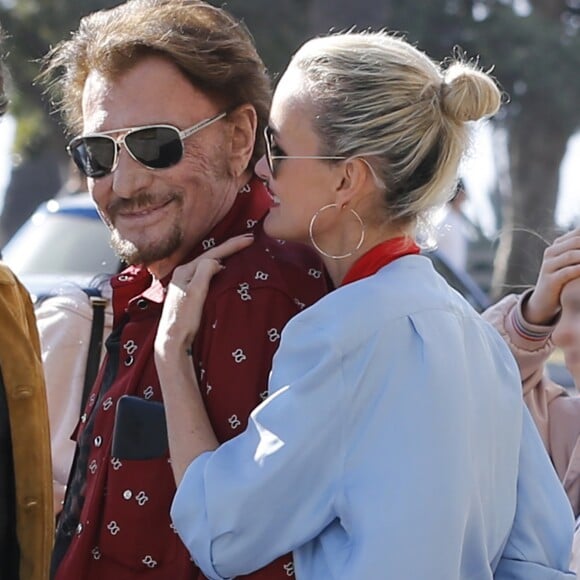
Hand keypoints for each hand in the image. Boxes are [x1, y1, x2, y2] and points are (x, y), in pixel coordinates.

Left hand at [155, 234, 253, 360]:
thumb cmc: (184, 319)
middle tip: (248, 239)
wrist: (172, 340)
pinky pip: (206, 272)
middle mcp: (183, 273)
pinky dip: (218, 266)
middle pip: (210, 255)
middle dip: (229, 246)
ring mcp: (185, 282)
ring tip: (239, 248)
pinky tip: (225, 269)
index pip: (213, 254)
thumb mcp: (196, 293)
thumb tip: (217, 262)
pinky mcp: (189, 292)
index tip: (249, 239)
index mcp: (185, 271)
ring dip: (224, 255)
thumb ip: (205, 272)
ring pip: (208, 262)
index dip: (232, 245)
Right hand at [524, 228, 579, 324]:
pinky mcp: (549, 280)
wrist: (543, 300)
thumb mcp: (572, 263)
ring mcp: (548, 266)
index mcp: (558, 245)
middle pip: (576, 241)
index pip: (578, 233)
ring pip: (571, 255)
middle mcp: (551, 252)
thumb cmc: (564, 280)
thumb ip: (578, 252)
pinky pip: (567, 272)